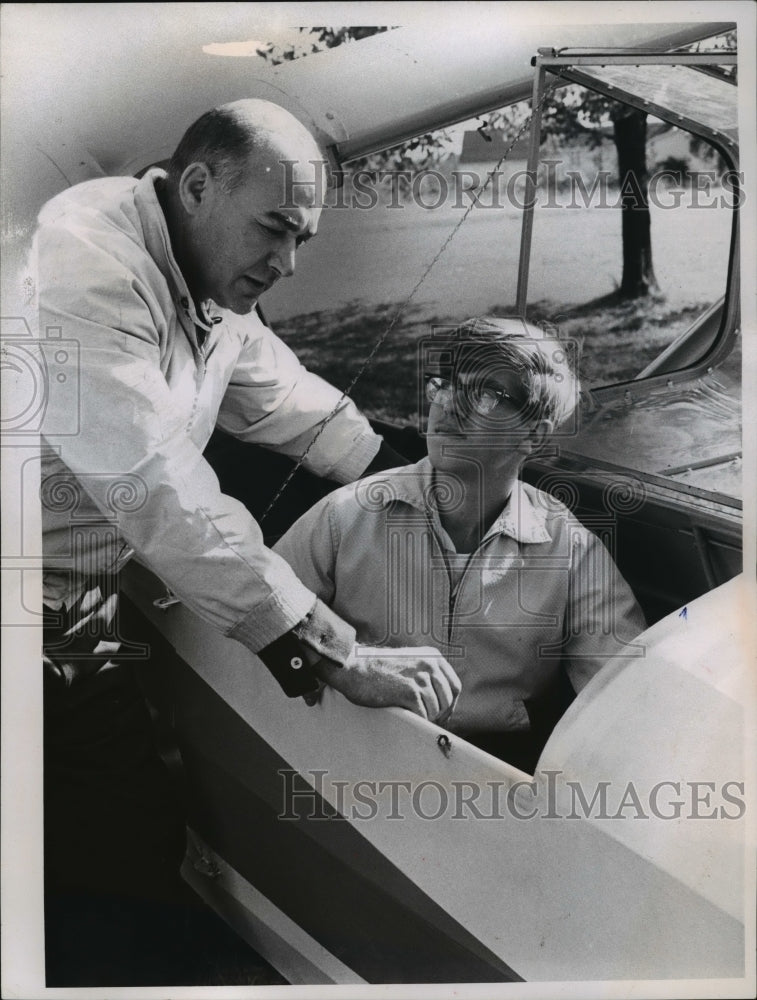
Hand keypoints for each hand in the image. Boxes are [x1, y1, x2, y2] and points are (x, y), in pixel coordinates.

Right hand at [315, 645, 461, 723]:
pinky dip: (417, 721)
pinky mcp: (410, 692)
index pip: (454, 686)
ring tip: (413, 717)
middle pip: (447, 700)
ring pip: (436, 710)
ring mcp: (420, 678)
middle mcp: (430, 665)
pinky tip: (406, 716)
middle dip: (440, 715)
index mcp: (433, 657)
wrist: (355, 666)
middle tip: (428, 723)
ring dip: (426, 718)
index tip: (443, 715)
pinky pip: (423, 715)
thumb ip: (427, 675)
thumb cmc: (378, 669)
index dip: (450, 704)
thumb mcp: (410, 663)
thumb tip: (445, 704)